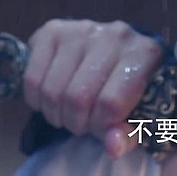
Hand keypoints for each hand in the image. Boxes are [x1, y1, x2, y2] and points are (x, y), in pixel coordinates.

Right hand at [23, 19, 162, 157]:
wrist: (117, 54)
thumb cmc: (132, 89)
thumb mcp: (141, 116)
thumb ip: (130, 134)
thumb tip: (111, 146)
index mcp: (145, 54)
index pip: (110, 103)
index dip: (101, 126)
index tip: (102, 129)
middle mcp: (115, 35)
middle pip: (78, 97)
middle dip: (76, 123)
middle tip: (82, 124)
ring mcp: (82, 29)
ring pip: (53, 90)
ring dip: (56, 114)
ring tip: (68, 113)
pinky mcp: (53, 29)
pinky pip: (32, 77)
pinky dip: (37, 99)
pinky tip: (51, 99)